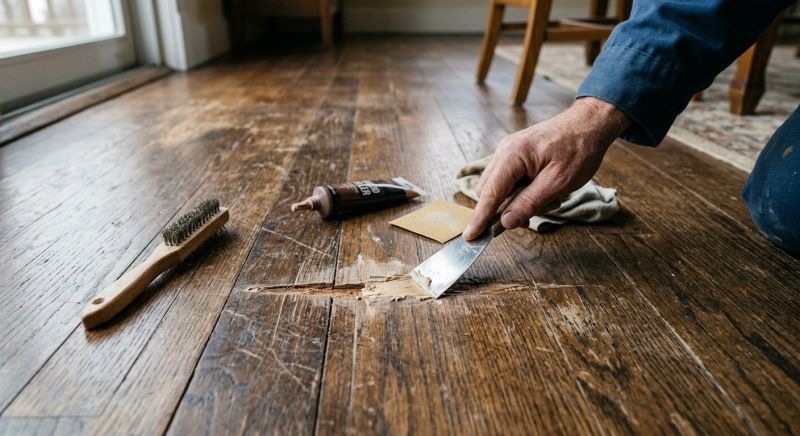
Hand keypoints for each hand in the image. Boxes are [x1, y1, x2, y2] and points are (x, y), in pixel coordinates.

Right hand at [462, 97, 630, 239]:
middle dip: (503, 210)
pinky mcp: (516, 155)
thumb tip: (505, 222)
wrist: (590, 123)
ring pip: (498, 187)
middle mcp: (504, 152)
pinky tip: (542, 191)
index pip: (489, 194)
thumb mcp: (558, 182)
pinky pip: (508, 180)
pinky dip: (521, 192)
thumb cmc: (579, 149)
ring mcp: (508, 152)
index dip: (479, 218)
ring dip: (515, 201)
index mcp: (512, 156)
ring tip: (547, 199)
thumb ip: (529, 203)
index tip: (469, 237)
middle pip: (488, 191)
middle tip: (531, 216)